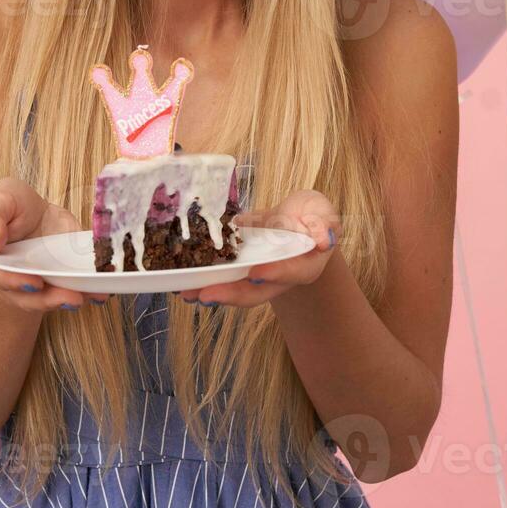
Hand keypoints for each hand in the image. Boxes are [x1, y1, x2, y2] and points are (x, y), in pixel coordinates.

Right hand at [0, 177, 109, 311]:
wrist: (33, 209)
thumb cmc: (9, 204)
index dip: (13, 282)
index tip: (34, 282)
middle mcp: (10, 279)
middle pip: (24, 297)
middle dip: (49, 300)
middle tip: (71, 297)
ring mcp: (35, 283)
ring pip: (49, 299)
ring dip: (70, 300)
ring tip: (91, 295)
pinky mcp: (58, 281)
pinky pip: (71, 290)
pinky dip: (88, 293)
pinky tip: (101, 292)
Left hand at [176, 189, 339, 307]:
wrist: (298, 220)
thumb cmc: (314, 216)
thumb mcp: (322, 212)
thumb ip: (323, 223)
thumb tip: (324, 239)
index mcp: (305, 265)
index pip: (291, 272)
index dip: (274, 274)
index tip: (255, 273)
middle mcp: (279, 277)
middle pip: (256, 291)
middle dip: (230, 294)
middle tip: (205, 295)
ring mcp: (258, 276)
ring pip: (235, 289)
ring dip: (211, 292)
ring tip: (186, 293)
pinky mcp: (241, 269)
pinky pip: (222, 276)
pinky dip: (204, 279)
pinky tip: (182, 279)